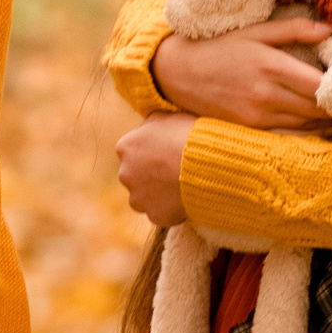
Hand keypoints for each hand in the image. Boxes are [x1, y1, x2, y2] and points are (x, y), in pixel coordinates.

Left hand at [116, 112, 196, 227]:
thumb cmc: (188, 135)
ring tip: (181, 186)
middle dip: (151, 175)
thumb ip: (151, 124)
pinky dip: (171, 209)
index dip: (150, 152)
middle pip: (135, 176)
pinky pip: (162, 213)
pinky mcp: (155, 216)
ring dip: (158, 194)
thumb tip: (147, 128)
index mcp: (125, 147)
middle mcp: (125, 174)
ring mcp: (139, 198)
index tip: (166, 152)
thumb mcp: (167, 116)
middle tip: (174, 170)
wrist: (206, 163)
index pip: (132, 151)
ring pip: (145, 198)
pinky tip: (186, 199)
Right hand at [150, 20, 331, 129]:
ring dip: (328, 121)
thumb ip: (294, 29)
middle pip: (319, 110)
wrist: (178, 73)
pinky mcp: (250, 130)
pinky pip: (289, 137)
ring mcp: (258, 117)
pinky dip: (308, 133)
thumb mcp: (254, 30)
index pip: (320, 85)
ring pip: (307, 126)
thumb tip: (330, 29)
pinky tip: (318, 125)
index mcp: (271, 66)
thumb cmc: (219, 47)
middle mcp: (266, 95)